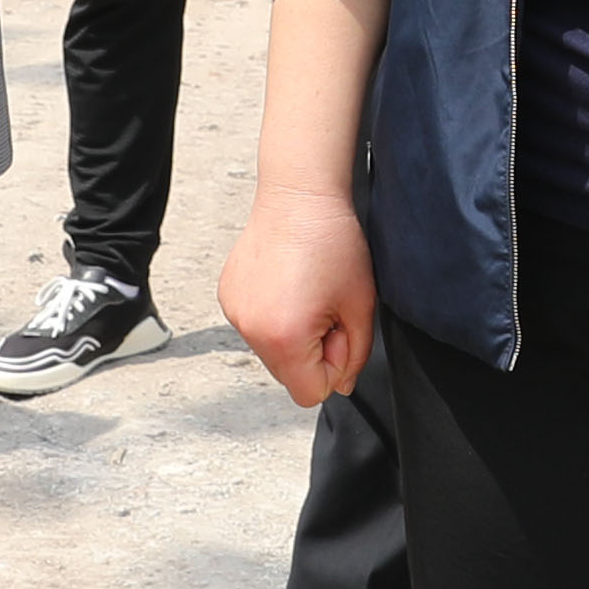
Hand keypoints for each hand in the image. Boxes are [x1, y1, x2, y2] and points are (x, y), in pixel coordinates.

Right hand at [223, 180, 374, 409]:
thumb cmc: (333, 243)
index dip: (333, 367)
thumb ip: (355, 355)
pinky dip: (274, 316)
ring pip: (271, 352)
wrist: (299, 196)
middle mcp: (250, 330)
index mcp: (284, 337)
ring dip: (292, 335)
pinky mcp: (228, 297)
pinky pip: (255, 327)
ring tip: (307, 293)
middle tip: (326, 309)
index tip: (339, 330)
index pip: (310, 393)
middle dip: (312, 352)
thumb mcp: (360, 306)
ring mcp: (234, 313)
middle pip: (288, 375)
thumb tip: (341, 383)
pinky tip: (288, 284)